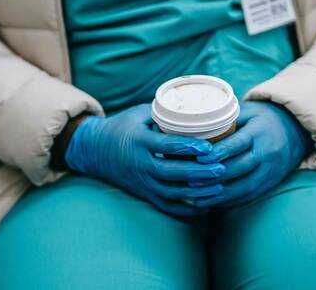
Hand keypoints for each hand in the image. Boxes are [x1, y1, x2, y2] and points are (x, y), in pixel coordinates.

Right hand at [65, 104, 224, 215]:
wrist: (94, 151)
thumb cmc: (120, 128)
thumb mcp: (138, 114)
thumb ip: (163, 112)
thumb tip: (193, 107)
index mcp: (139, 142)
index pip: (166, 146)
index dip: (189, 148)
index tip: (209, 148)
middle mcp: (140, 164)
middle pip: (171, 173)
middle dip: (198, 174)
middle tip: (221, 169)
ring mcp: (142, 182)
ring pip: (171, 193)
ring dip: (196, 193)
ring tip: (218, 188)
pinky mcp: (144, 193)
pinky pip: (166, 205)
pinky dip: (186, 209)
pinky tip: (205, 206)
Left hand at [192, 101, 310, 206]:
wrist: (295, 132)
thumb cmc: (262, 120)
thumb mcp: (248, 112)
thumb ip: (227, 120)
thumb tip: (197, 128)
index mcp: (260, 132)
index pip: (239, 144)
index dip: (219, 152)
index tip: (200, 159)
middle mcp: (267, 153)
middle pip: (241, 167)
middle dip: (216, 176)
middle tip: (192, 181)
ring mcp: (271, 171)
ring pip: (246, 186)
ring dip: (221, 194)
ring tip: (199, 197)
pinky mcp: (270, 183)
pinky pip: (250, 195)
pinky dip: (231, 201)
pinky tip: (213, 202)